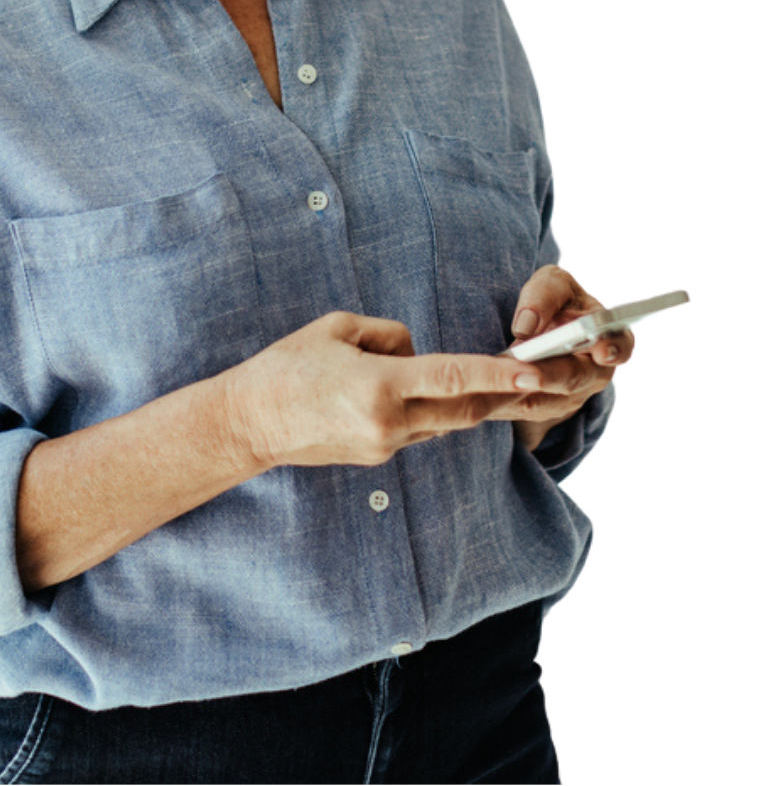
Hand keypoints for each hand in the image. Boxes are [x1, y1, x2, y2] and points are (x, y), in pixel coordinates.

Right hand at [221, 309, 551, 470]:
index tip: (535, 372)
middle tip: (536, 376)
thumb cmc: (288, 366)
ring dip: (461, 400)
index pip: (454, 378)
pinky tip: (407, 393)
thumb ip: (389, 336)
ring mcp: (386, 446)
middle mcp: (389, 422)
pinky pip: (419, 429)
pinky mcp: (379, 457)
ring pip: (444, 421)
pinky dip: (427, 409)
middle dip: (501, 394)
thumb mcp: (337, 328)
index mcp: (380, 386)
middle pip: (464, 409)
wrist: (250, 422)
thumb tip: (418, 353)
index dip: (498, 375)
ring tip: (468, 377)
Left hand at [493, 264, 635, 444]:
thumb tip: (527, 325)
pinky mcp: (542, 409)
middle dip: (549, 376)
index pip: (618, 347)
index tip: (600, 349)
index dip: (612, 349)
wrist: (542, 324)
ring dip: (519, 394)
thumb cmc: (554, 300)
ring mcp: (569, 397)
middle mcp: (592, 373)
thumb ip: (544, 296)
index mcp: (607, 338)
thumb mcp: (552, 285)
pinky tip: (482, 394)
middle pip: (573, 380)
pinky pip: (521, 410)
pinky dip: (503, 403)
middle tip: (527, 373)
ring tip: (495, 385)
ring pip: (544, 402)